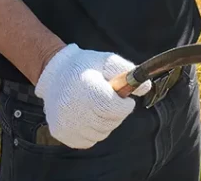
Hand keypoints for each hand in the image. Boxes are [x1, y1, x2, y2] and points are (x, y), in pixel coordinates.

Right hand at [34, 44, 151, 148]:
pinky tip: (87, 116)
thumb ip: (128, 71)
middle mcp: (73, 109)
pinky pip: (88, 141)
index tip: (123, 98)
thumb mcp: (107, 61)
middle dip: (116, 113)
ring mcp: (65, 123)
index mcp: (86, 89)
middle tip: (109, 100)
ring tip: (96, 106)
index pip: (113, 108)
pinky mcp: (60, 133)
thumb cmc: (86, 66)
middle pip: (109, 122)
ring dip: (105, 123)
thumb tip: (146, 87)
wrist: (54, 73)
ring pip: (100, 134)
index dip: (123, 105)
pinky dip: (92, 131)